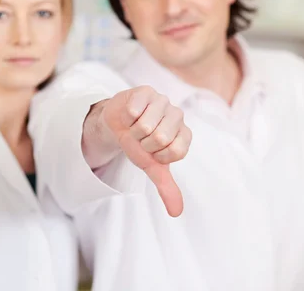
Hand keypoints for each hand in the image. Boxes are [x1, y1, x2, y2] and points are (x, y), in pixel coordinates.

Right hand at [100, 86, 190, 216]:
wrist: (119, 125)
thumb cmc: (139, 143)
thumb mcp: (152, 166)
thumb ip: (166, 187)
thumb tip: (176, 212)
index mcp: (184, 134)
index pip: (175, 151)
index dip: (156, 156)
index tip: (152, 152)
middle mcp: (177, 115)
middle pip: (160, 138)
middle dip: (142, 143)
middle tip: (141, 138)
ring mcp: (162, 101)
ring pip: (145, 124)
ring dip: (133, 130)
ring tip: (134, 127)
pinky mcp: (146, 91)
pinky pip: (133, 111)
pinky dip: (126, 118)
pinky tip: (129, 115)